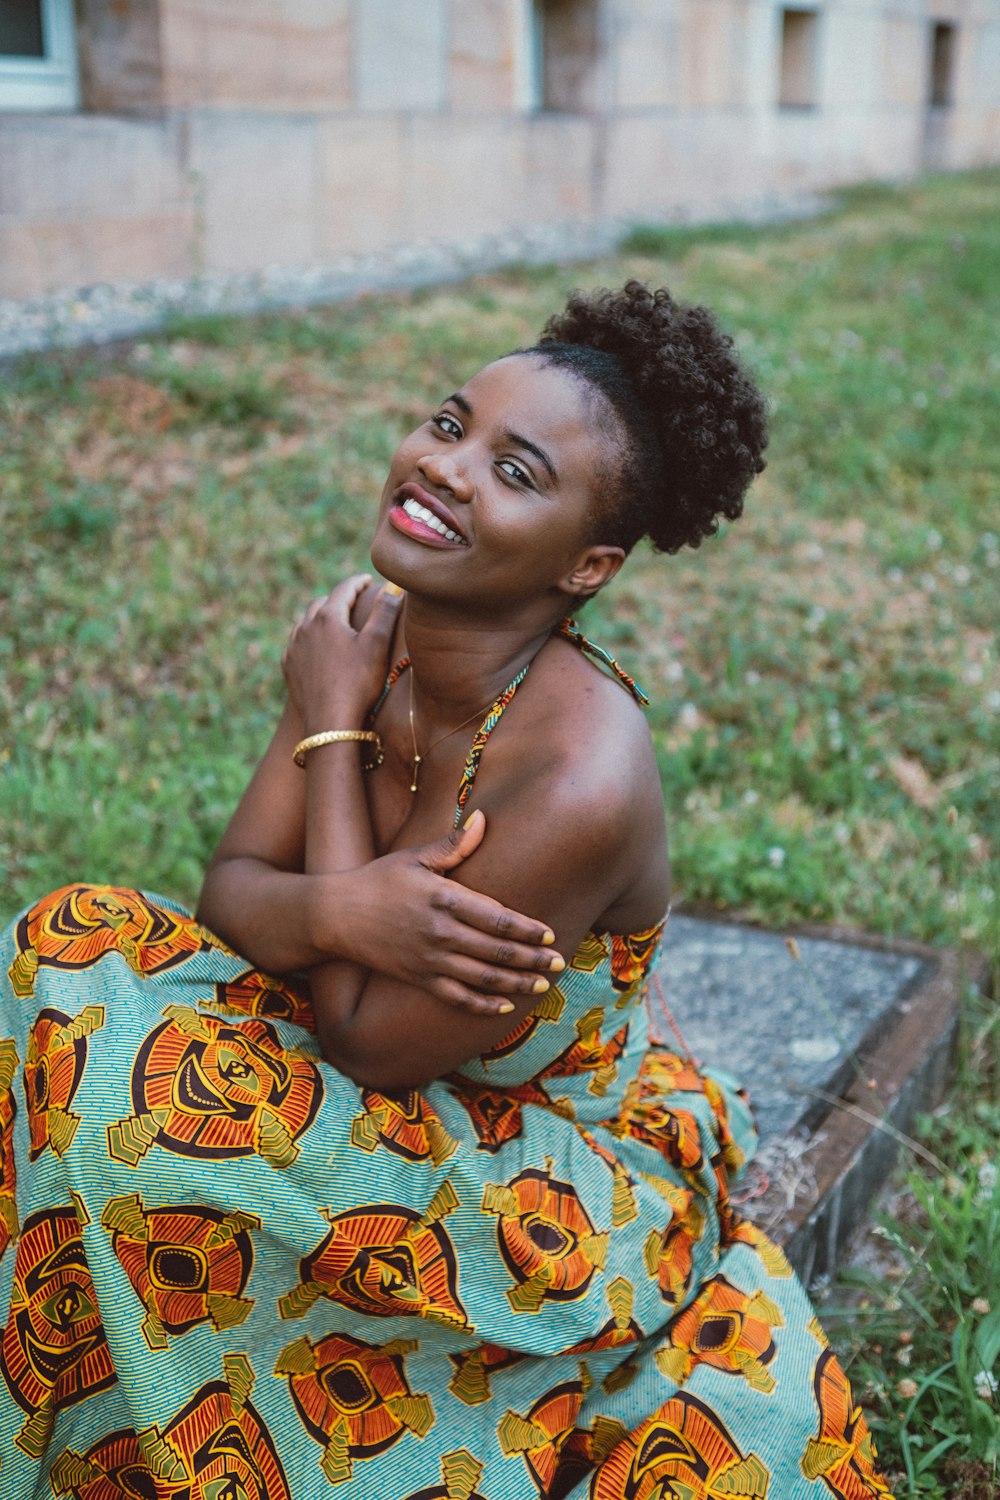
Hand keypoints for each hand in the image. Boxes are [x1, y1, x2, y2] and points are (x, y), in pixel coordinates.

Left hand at [282, 575, 402, 728]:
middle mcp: (305, 627)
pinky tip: (317, 647)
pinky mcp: (288, 667)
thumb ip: (385, 613)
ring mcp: (293, 648)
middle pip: (322, 603)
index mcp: (328, 617)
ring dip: (321, 618)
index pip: (344, 589)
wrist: (330, 723)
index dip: (358, 582)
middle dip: (338, 599)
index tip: (367, 580)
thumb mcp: (377, 645)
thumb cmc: (358, 683)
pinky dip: (309, 639)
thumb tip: (394, 587)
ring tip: (335, 622)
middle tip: (353, 600)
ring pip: (306, 622)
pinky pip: (297, 644)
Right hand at [327, 811, 565, 1014]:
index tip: (548, 934)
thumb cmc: (378, 879)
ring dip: (517, 983)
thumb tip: (483, 819)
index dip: (527, 929)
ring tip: (543, 985)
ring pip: (483, 977)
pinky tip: (504, 1004)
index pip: (497, 918)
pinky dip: (482, 1004)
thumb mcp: (415, 856)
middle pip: (497, 950)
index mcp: (444, 899)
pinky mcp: (418, 978)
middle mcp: (440, 933)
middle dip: (532, 959)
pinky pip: (456, 997)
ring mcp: (429, 960)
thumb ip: (453, 844)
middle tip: (560, 963)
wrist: (335, 915)